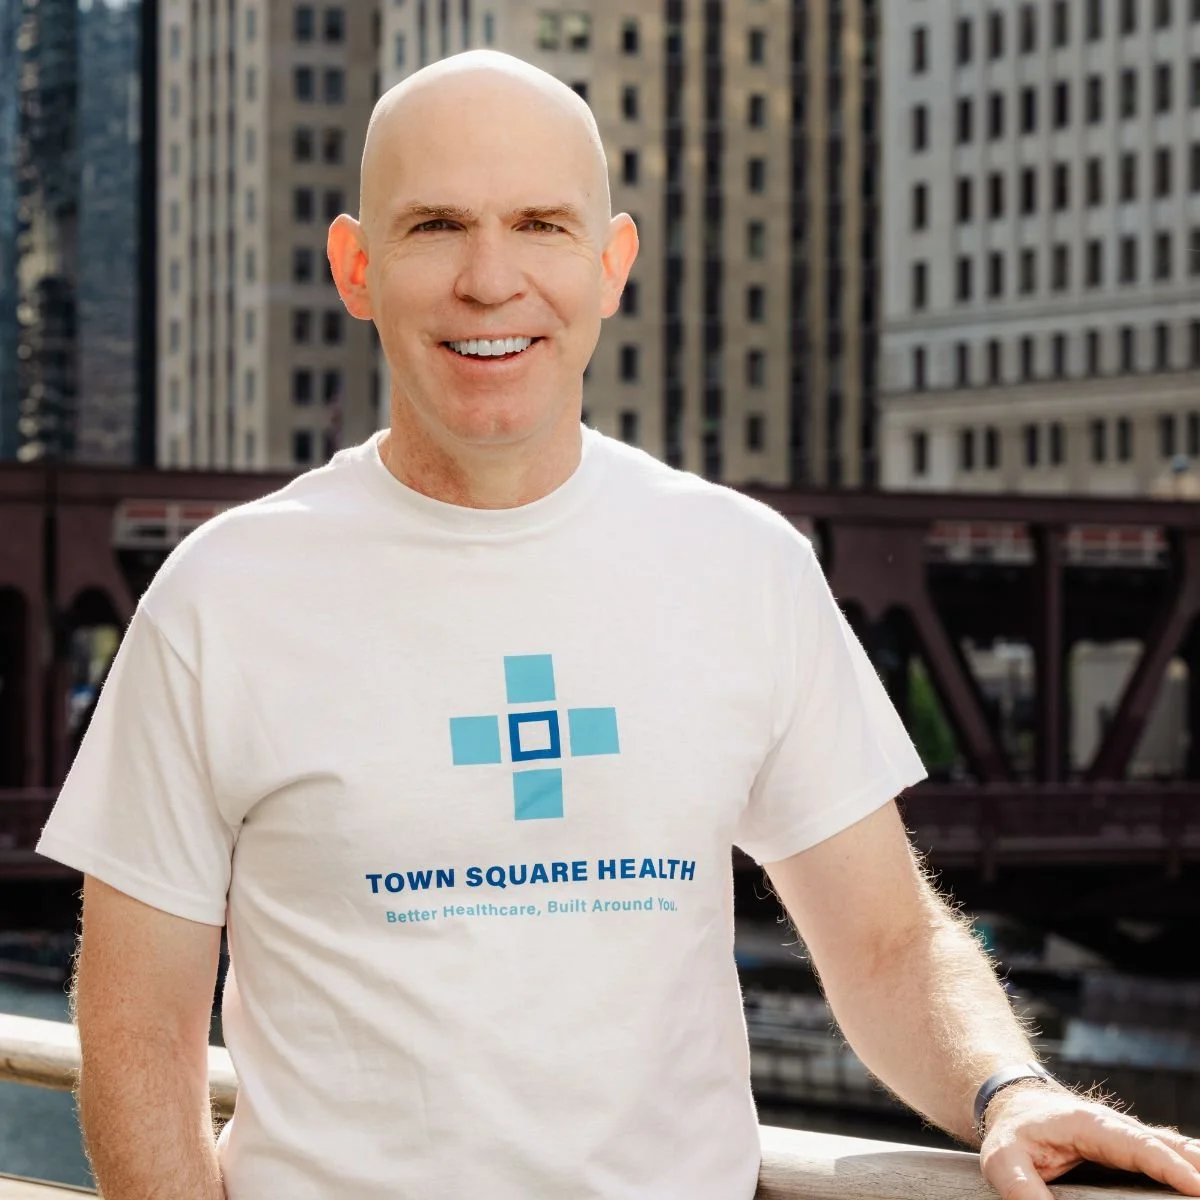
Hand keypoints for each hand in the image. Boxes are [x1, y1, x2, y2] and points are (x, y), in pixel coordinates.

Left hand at [978, 1081, 1199, 1197]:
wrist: (1014, 1107)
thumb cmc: (1012, 1132)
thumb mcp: (1002, 1159)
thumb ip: (1022, 1188)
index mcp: (1088, 1125)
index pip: (1137, 1145)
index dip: (1169, 1166)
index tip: (1197, 1186)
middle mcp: (1116, 1129)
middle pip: (1169, 1144)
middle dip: (1197, 1166)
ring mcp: (1128, 1140)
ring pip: (1174, 1149)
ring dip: (1197, 1167)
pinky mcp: (1132, 1154)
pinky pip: (1166, 1158)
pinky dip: (1188, 1170)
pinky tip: (1197, 1184)